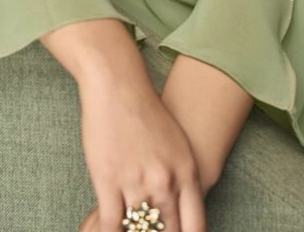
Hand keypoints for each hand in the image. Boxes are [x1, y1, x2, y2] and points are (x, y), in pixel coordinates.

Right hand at [79, 73, 206, 231]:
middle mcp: (165, 182)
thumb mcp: (177, 144)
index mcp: (186, 173)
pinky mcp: (108, 180)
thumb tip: (180, 208)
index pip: (195, 227)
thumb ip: (181, 179)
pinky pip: (110, 225)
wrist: (119, 85)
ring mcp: (136, 183)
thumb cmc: (148, 111)